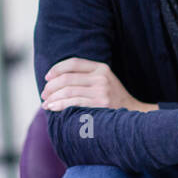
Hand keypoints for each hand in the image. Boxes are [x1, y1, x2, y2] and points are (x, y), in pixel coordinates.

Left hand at [41, 57, 155, 111]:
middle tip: (44, 94)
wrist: (133, 115)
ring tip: (46, 103)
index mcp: (102, 68)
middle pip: (67, 78)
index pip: (74, 63)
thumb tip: (56, 78)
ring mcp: (101, 91)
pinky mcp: (99, 105)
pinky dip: (59, 105)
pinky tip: (52, 108)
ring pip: (68, 91)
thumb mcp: (104, 81)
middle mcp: (101, 77)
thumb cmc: (113, 99)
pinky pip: (73, 103)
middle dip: (51, 86)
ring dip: (52, 97)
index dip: (57, 68)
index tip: (47, 77)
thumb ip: (86, 76)